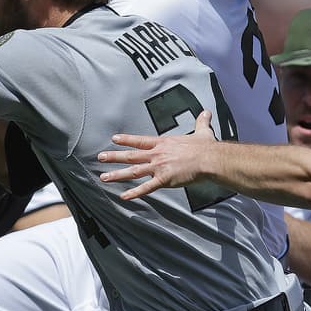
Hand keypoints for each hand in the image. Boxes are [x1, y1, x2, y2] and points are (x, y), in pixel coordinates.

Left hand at [99, 110, 216, 199]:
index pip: (140, 140)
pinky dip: (134, 193)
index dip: (126, 140)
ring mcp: (159, 167)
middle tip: (100, 157)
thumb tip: (207, 112)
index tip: (114, 139)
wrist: (209, 159)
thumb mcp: (202, 131)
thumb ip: (201, 122)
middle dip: (114, 157)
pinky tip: (124, 197)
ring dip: (117, 175)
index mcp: (163, 143)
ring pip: (133, 172)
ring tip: (104, 177)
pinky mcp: (164, 180)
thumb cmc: (206, 147)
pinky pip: (146, 188)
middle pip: (131, 156)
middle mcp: (157, 154)